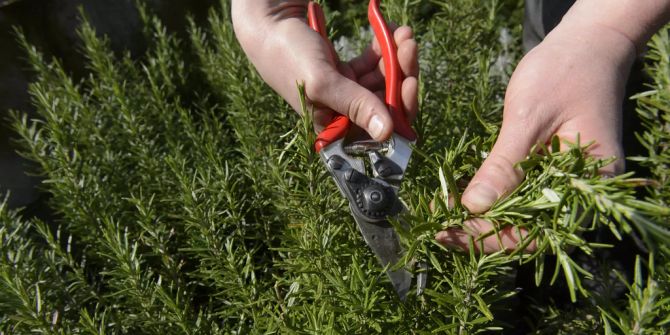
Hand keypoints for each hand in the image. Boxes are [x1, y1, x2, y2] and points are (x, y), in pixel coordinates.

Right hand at [231, 1, 418, 140]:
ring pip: (384, 82)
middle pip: (387, 104)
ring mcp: (345, 94)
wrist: (270, 23)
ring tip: (401, 31)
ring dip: (397, 57)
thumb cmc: (288, 56)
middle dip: (402, 74)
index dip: (401, 108)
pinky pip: (373, 66)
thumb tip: (387, 133)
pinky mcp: (345, 74)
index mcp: (334, 129)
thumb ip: (356, 106)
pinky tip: (386, 31)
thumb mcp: (323, 82)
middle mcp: (342, 116)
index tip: (411, 81)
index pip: (379, 130)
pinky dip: (383, 50)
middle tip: (409, 45)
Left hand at [436, 20, 636, 252]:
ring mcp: (563, 184)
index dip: (491, 237)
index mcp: (589, 185)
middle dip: (480, 232)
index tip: (451, 230)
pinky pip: (518, 195)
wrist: (587, 45)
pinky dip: (489, 198)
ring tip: (442, 213)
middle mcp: (579, 193)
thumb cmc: (564, 73)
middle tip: (437, 227)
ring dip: (480, 218)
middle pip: (526, 231)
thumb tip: (473, 207)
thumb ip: (504, 165)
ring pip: (519, 217)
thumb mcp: (529, 119)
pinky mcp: (548, 172)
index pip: (537, 232)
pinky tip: (459, 195)